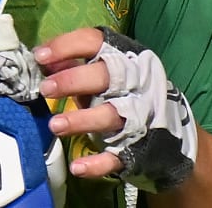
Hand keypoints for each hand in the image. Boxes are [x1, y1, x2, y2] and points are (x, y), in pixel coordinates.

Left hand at [35, 27, 198, 191]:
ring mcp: (139, 117)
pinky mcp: (138, 148)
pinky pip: (118, 156)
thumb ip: (74, 67)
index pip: (96, 43)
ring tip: (55, 126)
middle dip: (74, 80)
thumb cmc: (125, 95)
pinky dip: (98, 163)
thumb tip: (43, 60)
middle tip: (46, 89)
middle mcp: (135, 84)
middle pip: (106, 76)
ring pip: (111, 115)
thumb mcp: (103, 75)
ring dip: (82, 120)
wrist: (171, 133)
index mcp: (125, 58)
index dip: (67, 46)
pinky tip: (78, 167)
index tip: (40, 56)